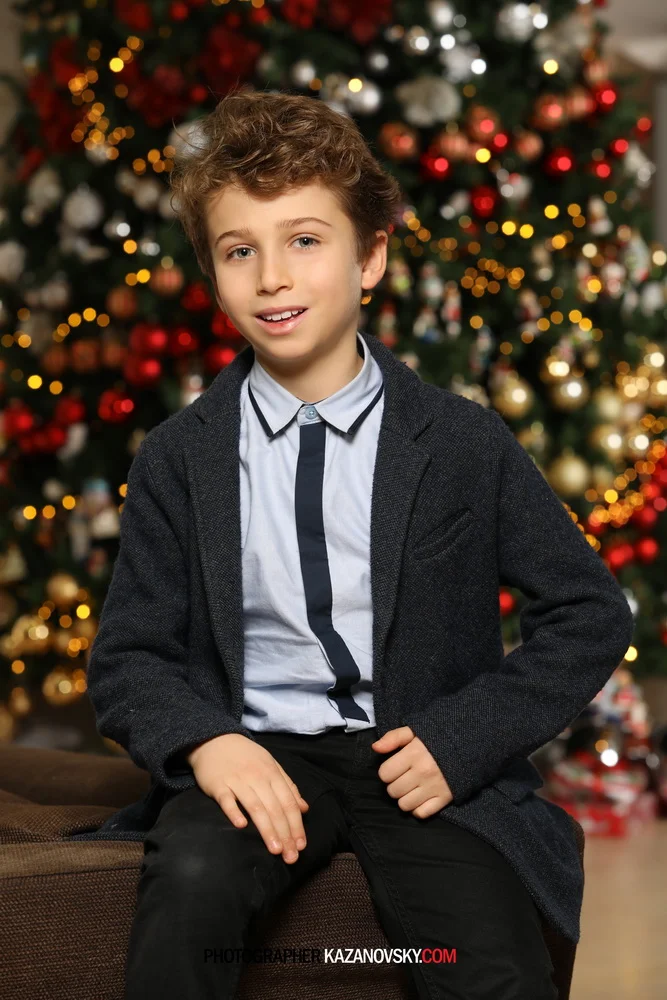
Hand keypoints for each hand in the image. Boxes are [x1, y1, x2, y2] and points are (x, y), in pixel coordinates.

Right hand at [187, 734, 308, 863]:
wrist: (215, 740)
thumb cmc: (246, 757)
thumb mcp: (271, 765)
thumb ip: (288, 786)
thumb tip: (304, 808)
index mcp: (272, 773)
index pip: (288, 802)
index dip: (296, 825)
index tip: (300, 846)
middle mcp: (257, 777)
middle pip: (275, 808)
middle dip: (285, 834)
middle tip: (290, 857)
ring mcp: (237, 780)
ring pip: (255, 806)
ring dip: (267, 829)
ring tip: (275, 849)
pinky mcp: (218, 784)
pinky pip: (227, 799)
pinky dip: (234, 812)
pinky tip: (241, 826)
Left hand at [371, 726, 452, 818]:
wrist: (468, 746)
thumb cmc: (436, 738)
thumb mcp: (414, 731)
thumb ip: (394, 737)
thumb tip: (375, 748)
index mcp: (414, 753)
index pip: (385, 774)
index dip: (387, 771)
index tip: (395, 767)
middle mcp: (423, 772)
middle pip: (393, 791)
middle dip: (394, 785)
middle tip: (404, 777)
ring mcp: (434, 787)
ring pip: (404, 805)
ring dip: (404, 797)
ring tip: (411, 788)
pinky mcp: (444, 799)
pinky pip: (421, 814)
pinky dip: (417, 808)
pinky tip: (420, 797)